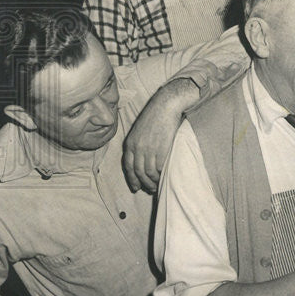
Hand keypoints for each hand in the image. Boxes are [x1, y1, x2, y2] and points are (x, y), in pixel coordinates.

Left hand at [123, 78, 193, 192]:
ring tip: (158, 186)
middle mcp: (137, 148)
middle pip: (138, 171)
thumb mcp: (140, 129)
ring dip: (152, 182)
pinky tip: (164, 178)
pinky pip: (159, 168)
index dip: (132, 178)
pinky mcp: (161, 150)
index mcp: (130, 143)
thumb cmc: (156, 115)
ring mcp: (149, 150)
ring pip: (148, 172)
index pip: (128, 165)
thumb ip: (139, 142)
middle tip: (150, 189)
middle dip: (143, 183)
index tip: (136, 187)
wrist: (166, 106)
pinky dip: (161, 176)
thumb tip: (142, 155)